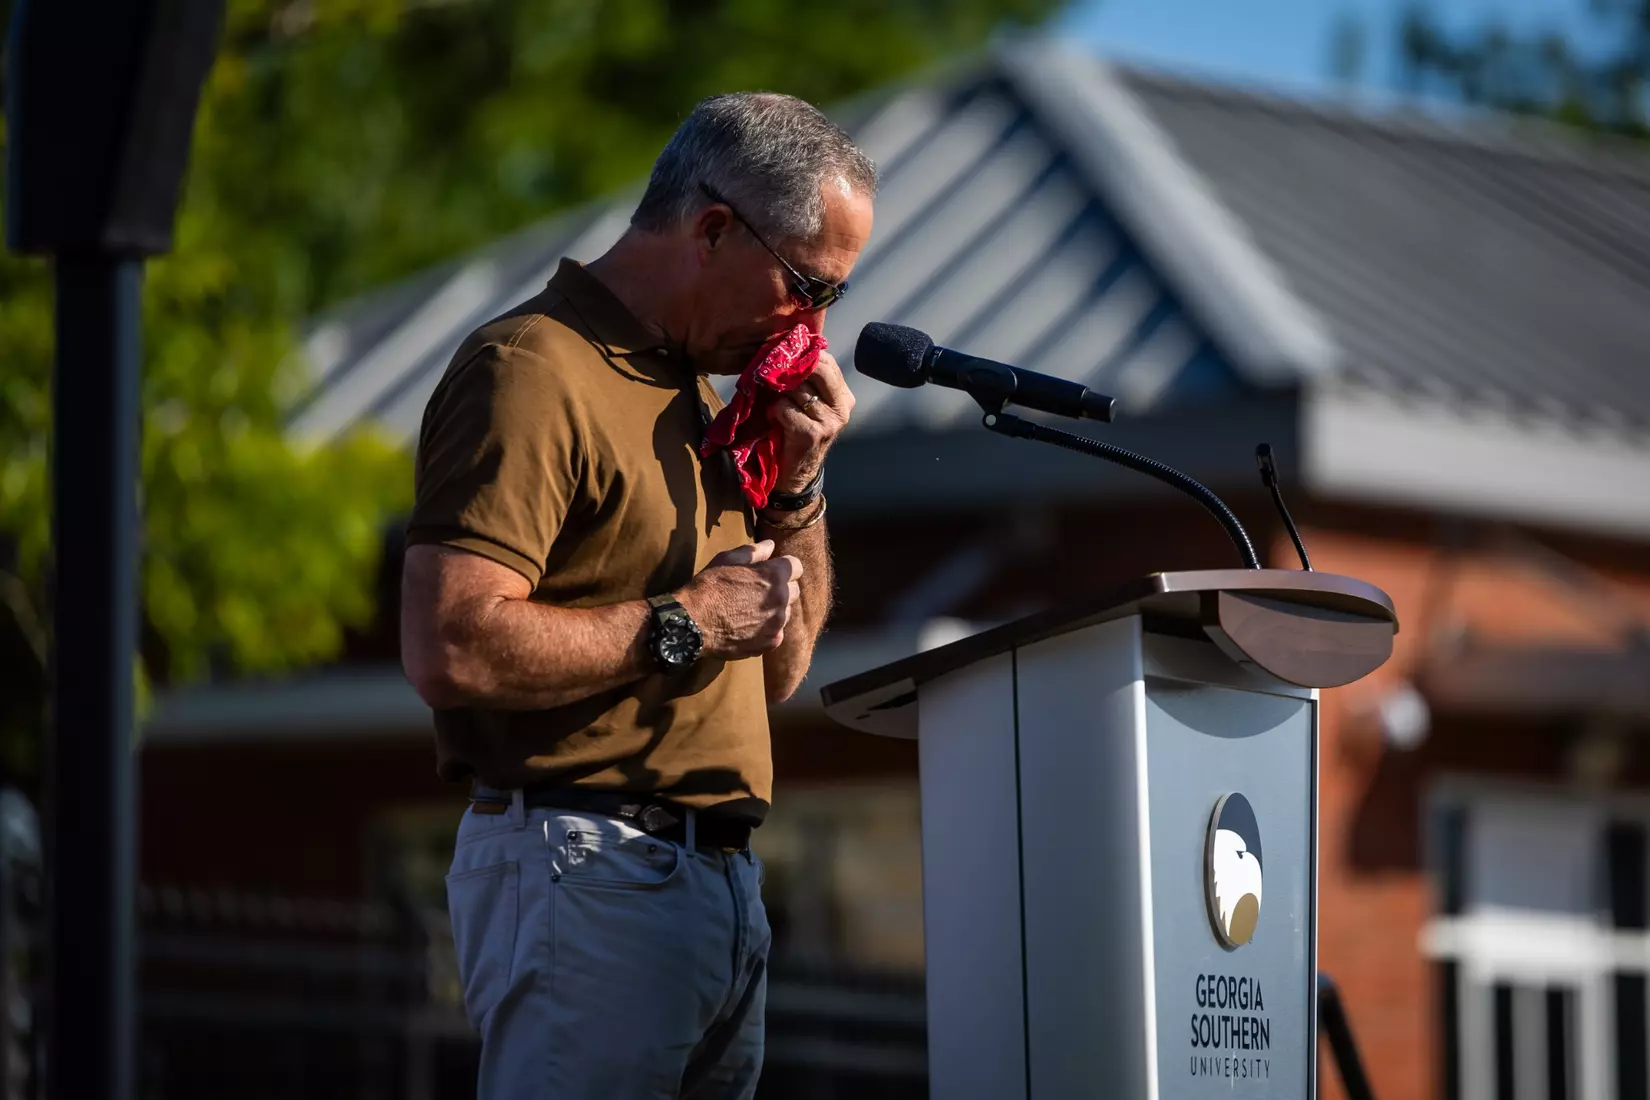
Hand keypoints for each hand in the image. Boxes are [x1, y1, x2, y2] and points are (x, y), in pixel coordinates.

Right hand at [675, 540, 802, 658]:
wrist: (694, 623)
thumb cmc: (709, 587)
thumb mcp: (727, 560)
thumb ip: (753, 551)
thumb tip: (770, 545)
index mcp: (773, 576)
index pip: (796, 566)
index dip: (784, 566)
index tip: (772, 570)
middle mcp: (781, 599)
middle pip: (794, 590)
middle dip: (781, 587)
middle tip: (759, 591)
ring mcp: (777, 623)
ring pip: (786, 612)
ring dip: (775, 609)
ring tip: (752, 610)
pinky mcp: (770, 642)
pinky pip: (777, 632)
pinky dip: (768, 629)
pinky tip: (749, 627)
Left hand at [768, 349, 853, 492]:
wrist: (795, 474)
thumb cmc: (796, 432)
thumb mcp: (808, 403)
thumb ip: (806, 379)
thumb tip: (788, 347)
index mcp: (844, 396)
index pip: (826, 361)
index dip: (803, 355)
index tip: (784, 356)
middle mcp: (842, 408)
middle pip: (817, 368)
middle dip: (792, 369)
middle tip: (776, 376)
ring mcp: (830, 421)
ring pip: (797, 388)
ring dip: (780, 395)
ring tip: (777, 407)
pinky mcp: (813, 433)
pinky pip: (786, 408)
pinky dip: (775, 412)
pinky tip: (776, 422)